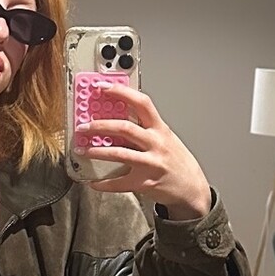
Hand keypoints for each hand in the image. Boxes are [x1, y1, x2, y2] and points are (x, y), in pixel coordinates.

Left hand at [73, 83, 210, 216]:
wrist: (192, 188)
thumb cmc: (177, 161)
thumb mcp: (167, 137)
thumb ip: (146, 127)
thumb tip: (119, 114)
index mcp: (160, 129)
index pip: (141, 103)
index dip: (121, 92)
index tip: (102, 87)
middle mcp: (156, 144)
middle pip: (125, 128)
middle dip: (100, 125)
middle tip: (84, 126)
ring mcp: (151, 164)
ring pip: (118, 153)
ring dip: (96, 151)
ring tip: (82, 149)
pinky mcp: (145, 183)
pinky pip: (119, 183)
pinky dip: (104, 183)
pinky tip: (94, 182)